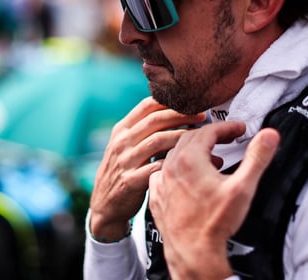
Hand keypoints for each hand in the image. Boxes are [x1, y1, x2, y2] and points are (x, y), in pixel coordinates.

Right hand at [89, 96, 206, 240]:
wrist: (105, 206)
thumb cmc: (124, 171)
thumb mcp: (126, 146)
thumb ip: (144, 130)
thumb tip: (176, 113)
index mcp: (121, 130)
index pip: (147, 106)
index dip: (171, 102)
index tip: (192, 104)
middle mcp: (121, 142)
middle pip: (155, 120)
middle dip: (181, 115)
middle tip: (202, 116)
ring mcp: (124, 161)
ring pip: (158, 141)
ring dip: (182, 137)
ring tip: (200, 138)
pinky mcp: (130, 181)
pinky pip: (156, 167)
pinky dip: (175, 162)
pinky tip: (191, 161)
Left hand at [148, 122, 279, 279]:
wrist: (194, 254)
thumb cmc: (214, 225)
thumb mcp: (243, 187)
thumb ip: (257, 157)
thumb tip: (268, 136)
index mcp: (190, 159)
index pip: (208, 130)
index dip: (227, 127)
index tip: (239, 129)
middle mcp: (171, 166)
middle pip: (191, 138)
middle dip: (213, 136)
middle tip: (229, 139)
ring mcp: (162, 181)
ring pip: (176, 153)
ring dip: (196, 151)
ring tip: (214, 160)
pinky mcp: (158, 196)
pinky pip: (165, 172)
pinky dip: (180, 168)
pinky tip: (191, 178)